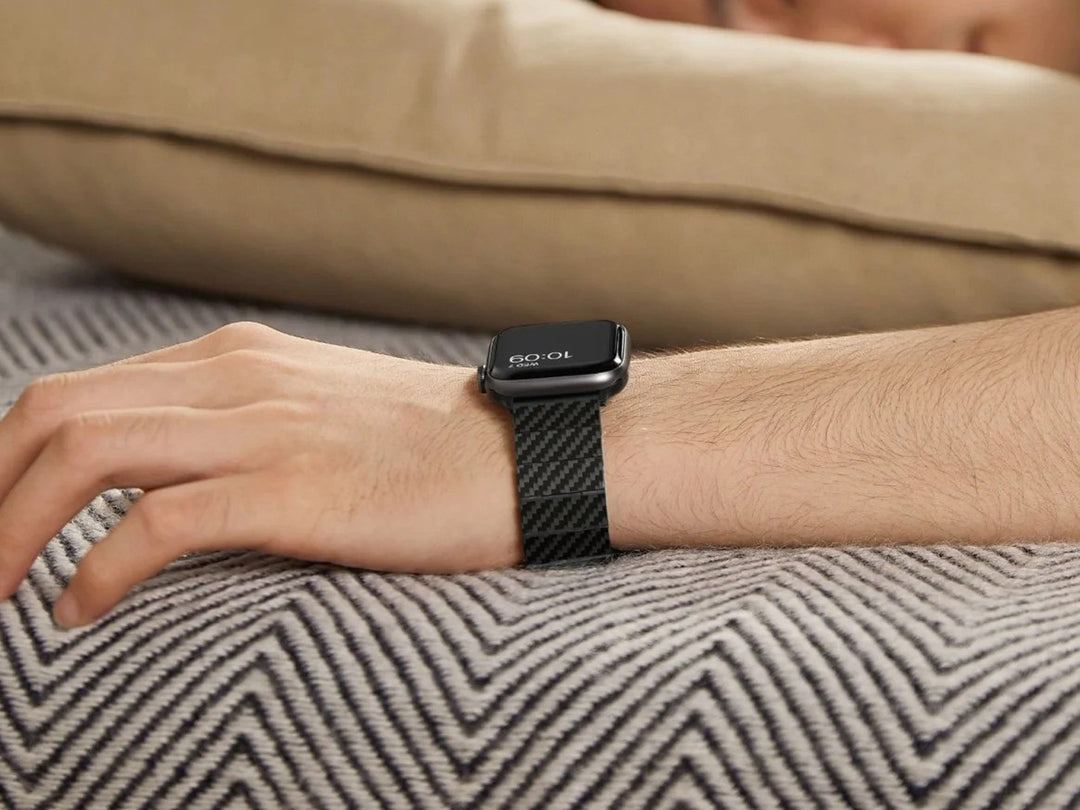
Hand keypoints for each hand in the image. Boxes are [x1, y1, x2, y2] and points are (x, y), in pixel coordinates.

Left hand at [0, 321, 521, 627]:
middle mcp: (238, 376)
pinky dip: (93, 569)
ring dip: (8, 531)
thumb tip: (164, 476)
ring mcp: (268, 427)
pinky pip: (156, 522)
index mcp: (235, 357)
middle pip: (53, 414)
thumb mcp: (319, 411)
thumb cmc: (433, 449)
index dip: (4, 463)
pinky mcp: (300, 489)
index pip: (74, 393)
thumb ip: (240, 424)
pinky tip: (80, 611)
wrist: (536, 453)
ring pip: (84, 456)